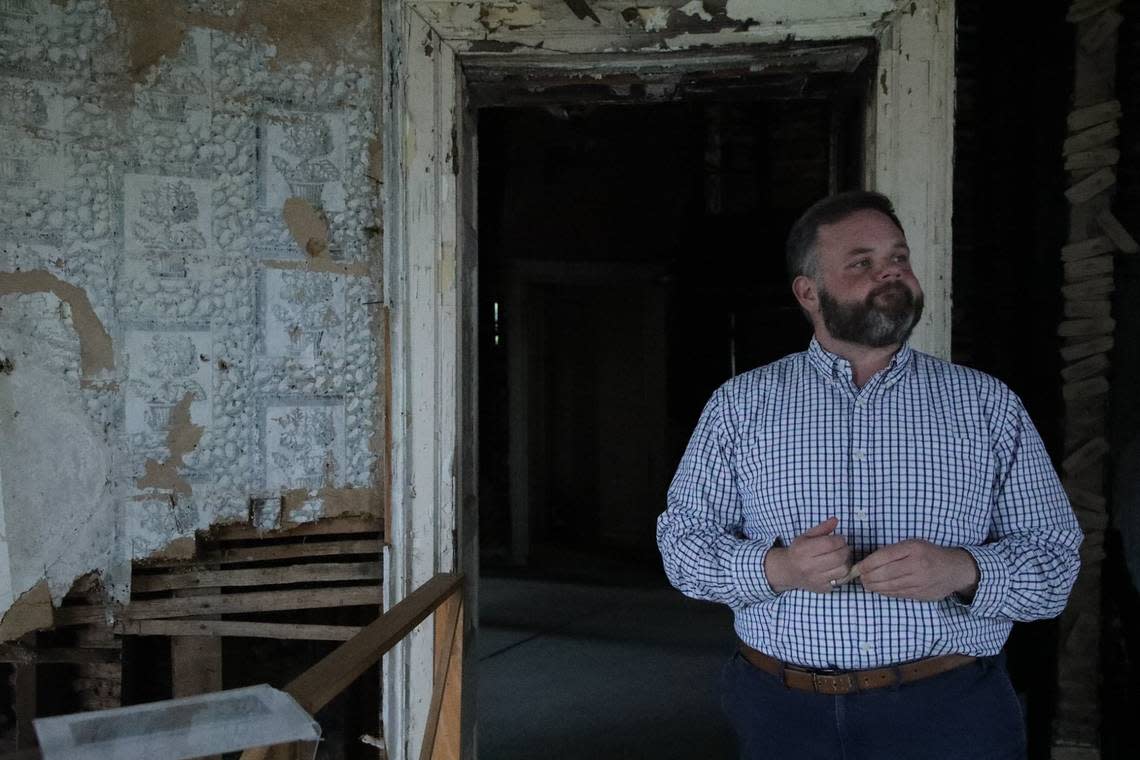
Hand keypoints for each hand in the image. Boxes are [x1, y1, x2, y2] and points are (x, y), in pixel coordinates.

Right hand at [765, 517, 851, 593]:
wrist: (787, 571)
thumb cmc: (798, 551)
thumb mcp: (806, 536)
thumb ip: (822, 528)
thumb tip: (835, 520)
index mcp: (804, 550)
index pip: (830, 543)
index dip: (840, 539)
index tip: (839, 539)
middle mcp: (809, 566)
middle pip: (839, 557)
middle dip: (845, 550)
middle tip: (843, 548)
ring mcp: (816, 579)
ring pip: (843, 570)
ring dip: (846, 562)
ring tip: (841, 558)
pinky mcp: (822, 588)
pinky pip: (841, 580)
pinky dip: (842, 573)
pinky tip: (837, 568)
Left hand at [858, 540, 979, 601]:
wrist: (954, 570)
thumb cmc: (929, 554)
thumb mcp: (912, 545)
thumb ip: (893, 552)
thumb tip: (869, 562)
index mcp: (913, 549)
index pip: (884, 556)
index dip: (868, 563)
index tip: (858, 567)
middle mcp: (917, 565)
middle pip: (885, 573)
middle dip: (868, 576)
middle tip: (859, 577)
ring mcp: (919, 581)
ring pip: (890, 586)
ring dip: (874, 586)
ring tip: (866, 583)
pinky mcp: (920, 594)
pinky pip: (897, 593)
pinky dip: (884, 592)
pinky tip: (878, 589)